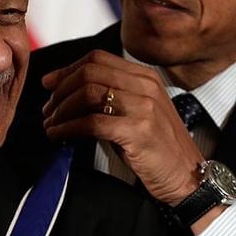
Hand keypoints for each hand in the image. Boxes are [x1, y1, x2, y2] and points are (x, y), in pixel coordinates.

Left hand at [41, 50, 203, 206]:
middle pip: (89, 73)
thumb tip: (69, 92)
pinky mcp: (138, 131)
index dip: (68, 69)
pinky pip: (91, 123)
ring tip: (50, 124)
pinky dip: (68, 128)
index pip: (98, 59)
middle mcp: (146, 87)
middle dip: (60, 90)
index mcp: (145, 77)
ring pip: (88, 94)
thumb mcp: (139, 113)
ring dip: (61, 110)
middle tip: (48, 110)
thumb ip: (113, 97)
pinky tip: (58, 135)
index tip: (49, 84)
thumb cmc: (158, 149)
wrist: (188, 176)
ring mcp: (144, 107)